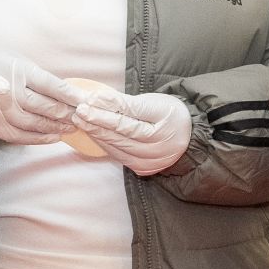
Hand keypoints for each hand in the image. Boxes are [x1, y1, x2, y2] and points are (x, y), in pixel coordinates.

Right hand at [0, 52, 84, 144]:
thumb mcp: (20, 61)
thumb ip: (41, 77)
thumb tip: (69, 93)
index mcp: (19, 70)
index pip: (52, 85)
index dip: (72, 95)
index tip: (85, 101)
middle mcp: (9, 90)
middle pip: (45, 106)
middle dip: (68, 113)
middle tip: (82, 117)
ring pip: (35, 123)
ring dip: (56, 127)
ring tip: (70, 127)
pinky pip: (20, 136)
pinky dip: (39, 138)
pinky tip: (53, 137)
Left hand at [72, 89, 193, 175]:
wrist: (189, 136)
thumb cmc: (169, 114)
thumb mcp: (153, 102)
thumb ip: (125, 103)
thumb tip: (97, 99)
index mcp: (165, 126)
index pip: (130, 119)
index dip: (107, 111)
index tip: (89, 102)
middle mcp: (160, 147)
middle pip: (123, 135)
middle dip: (98, 123)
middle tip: (79, 112)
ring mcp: (152, 161)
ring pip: (119, 148)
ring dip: (98, 135)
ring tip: (82, 121)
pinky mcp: (145, 169)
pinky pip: (120, 157)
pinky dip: (106, 145)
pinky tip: (95, 135)